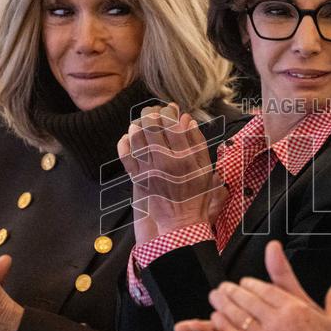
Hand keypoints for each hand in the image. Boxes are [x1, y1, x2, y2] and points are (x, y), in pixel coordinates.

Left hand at [122, 104, 220, 235]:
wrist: (181, 221)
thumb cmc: (196, 194)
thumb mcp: (205, 168)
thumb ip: (198, 143)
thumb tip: (187, 120)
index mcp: (185, 157)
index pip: (173, 125)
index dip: (171, 112)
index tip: (171, 108)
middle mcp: (166, 161)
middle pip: (153, 128)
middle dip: (152, 115)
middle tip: (153, 112)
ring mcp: (149, 170)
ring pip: (138, 139)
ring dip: (138, 126)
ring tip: (140, 123)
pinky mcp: (138, 178)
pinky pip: (126, 156)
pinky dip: (124, 144)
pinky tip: (128, 137)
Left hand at [206, 241, 330, 330]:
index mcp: (295, 308)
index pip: (266, 290)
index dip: (251, 285)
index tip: (243, 282)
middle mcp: (278, 319)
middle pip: (248, 300)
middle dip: (232, 292)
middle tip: (222, 288)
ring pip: (238, 316)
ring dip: (223, 305)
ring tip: (215, 299)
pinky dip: (224, 327)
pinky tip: (216, 321)